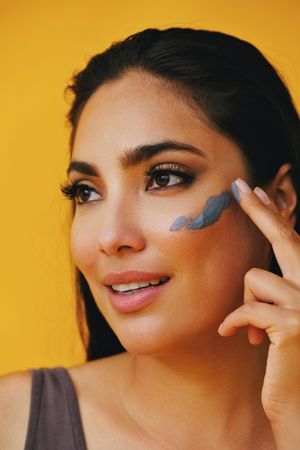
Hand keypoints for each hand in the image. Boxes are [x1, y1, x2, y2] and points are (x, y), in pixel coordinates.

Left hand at [218, 178, 299, 429]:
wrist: (299, 406)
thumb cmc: (287, 361)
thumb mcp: (281, 319)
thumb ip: (274, 292)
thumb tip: (255, 273)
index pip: (294, 242)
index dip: (275, 216)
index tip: (256, 191)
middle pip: (286, 239)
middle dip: (260, 210)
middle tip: (239, 186)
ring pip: (255, 279)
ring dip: (246, 305)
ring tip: (252, 331)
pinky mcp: (292, 326)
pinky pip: (246, 308)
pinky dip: (234, 322)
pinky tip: (237, 337)